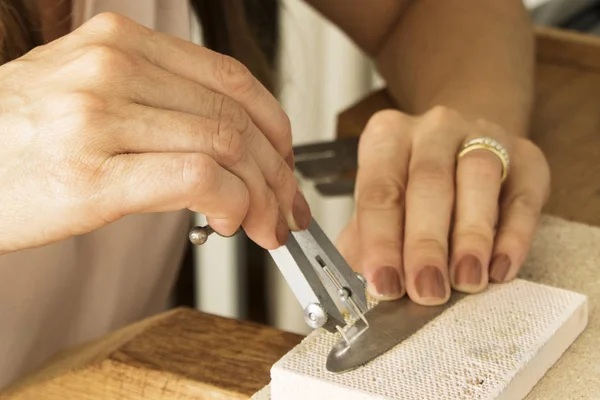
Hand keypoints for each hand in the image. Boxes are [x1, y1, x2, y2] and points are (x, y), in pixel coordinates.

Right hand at [0, 13, 310, 254]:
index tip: (285, 160)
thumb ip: (156, 102)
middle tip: (287, 205)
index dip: (275, 124)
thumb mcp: (87, 94)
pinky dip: (234, 202)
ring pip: (226, 145)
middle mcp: (112, 68)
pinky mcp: (93, 173)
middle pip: (236, 116)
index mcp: (118, 42)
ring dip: (263, 194)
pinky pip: (197, 178)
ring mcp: (100, 116)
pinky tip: (233, 221)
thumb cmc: (18, 140)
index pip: (230, 78)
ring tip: (266, 223)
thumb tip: (228, 144)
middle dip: (278, 170)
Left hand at [337, 107, 549, 304]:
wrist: (463, 149)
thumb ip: (365, 244)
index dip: (380, 240)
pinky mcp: (527, 157)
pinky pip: (523, 195)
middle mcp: (434, 128)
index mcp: (388, 137)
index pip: (380, 190)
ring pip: (478, 178)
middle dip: (426, 243)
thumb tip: (362, 291)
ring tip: (466, 281)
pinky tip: (501, 270)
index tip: (385, 284)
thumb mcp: (382, 208)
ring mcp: (484, 136)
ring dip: (471, 236)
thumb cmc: (412, 187)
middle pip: (429, 183)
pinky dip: (514, 236)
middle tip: (426, 290)